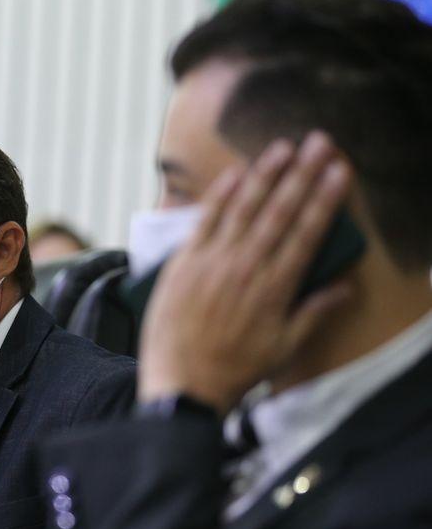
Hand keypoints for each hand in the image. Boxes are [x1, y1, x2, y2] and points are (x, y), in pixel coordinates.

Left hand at [138, 131, 353, 413]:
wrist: (181, 385)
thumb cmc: (235, 370)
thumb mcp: (284, 349)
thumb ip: (314, 314)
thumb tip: (346, 286)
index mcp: (274, 289)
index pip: (306, 234)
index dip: (324, 200)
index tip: (339, 171)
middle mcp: (244, 269)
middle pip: (278, 212)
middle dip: (302, 175)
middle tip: (319, 143)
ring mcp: (210, 263)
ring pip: (242, 209)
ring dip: (264, 175)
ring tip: (284, 148)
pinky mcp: (182, 264)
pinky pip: (203, 221)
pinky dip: (219, 196)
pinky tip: (235, 173)